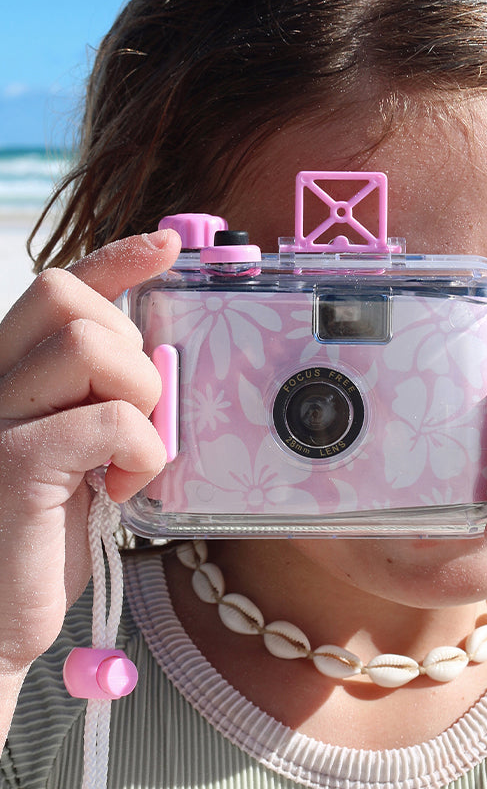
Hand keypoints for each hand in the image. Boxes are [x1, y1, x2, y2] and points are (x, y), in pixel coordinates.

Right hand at [0, 230, 180, 676]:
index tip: (168, 246)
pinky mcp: (12, 464)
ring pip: (91, 345)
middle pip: (69, 300)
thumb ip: (101, 403)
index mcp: (7, 376)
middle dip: (127, 347)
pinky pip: (110, 419)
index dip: (113, 257)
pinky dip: (142, 451)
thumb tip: (161, 362)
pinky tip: (122, 489)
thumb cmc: (41, 541)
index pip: (56, 288)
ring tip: (125, 458)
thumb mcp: (79, 457)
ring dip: (138, 398)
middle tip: (132, 417)